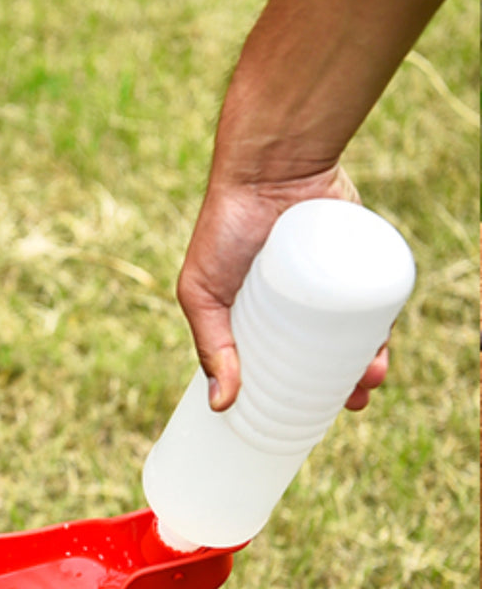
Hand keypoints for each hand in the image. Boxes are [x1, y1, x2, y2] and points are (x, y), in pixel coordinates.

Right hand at [174, 164, 387, 411]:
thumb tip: (220, 405)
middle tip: (354, 401)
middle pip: (322, 354)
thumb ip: (210, 345)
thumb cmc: (223, 229)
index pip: (278, 366)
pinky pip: (372, 299)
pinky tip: (386, 342)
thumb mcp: (202, 293)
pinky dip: (382, 324)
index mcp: (254, 319)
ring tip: (374, 376)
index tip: (308, 419)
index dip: (293, 395)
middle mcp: (293, 305)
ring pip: (352, 332)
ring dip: (368, 360)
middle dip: (340, 384)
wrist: (268, 169)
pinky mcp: (354, 261)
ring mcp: (326, 284)